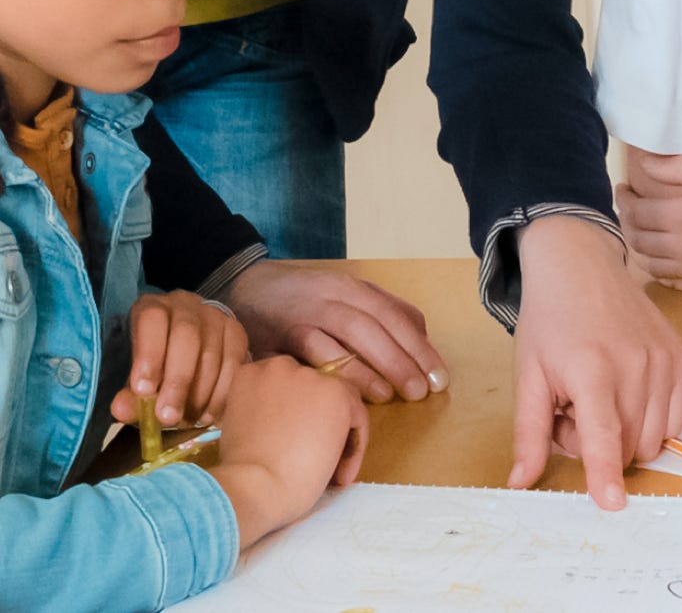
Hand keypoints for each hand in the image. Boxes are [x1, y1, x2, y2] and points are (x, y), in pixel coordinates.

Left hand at [111, 290, 247, 428]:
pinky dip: (220, 394)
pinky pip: (234, 364)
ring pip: (212, 353)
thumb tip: (121, 409)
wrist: (189, 357)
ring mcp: (216, 318)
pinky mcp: (237, 334)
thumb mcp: (138, 379)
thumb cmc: (157, 368)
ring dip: (200, 393)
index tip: (143, 390)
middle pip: (187, 336)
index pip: (152, 319)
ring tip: (187, 420)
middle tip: (168, 416)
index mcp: (152, 308)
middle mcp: (186, 306)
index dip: (149, 354)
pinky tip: (207, 415)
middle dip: (177, 380)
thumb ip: (129, 396)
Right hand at [208, 356, 368, 550]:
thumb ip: (265, 414)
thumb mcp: (243, 429)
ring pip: (340, 404)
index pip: (288, 389)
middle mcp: (278, 366)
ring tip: (332, 473)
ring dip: (340, 438)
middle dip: (320, 425)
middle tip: (317, 461)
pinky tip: (340, 477)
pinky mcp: (336, 393)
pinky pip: (358, 418)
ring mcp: (309, 376)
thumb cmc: (243, 473)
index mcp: (251, 373)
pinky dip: (354, 449)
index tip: (293, 451)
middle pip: (314, 392)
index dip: (297, 420)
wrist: (255, 487)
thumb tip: (293, 425)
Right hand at [221, 259, 448, 403]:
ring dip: (373, 366)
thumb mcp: (345, 296)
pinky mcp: (276, 337)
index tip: (440, 376)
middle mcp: (329, 296)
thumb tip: (423, 338)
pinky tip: (352, 393)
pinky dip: (335, 371)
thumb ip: (382, 312)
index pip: (393, 314)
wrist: (241, 288)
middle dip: (403, 358)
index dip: (419, 346)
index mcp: (350, 287)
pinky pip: (310, 352)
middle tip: (423, 391)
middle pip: (374, 323)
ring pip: (346, 334)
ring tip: (395, 395)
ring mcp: (302, 314)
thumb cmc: (303, 301)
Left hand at [507, 216, 681, 510]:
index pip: (602, 434)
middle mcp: (634, 364)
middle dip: (600, 446)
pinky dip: (652, 421)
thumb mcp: (529, 376)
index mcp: (590, 369)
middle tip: (574, 410)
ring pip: (653, 437)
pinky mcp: (681, 356)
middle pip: (627, 444)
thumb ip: (529, 434)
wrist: (580, 265)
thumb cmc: (550, 320)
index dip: (605, 474)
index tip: (612, 504)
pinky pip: (676, 417)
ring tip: (599, 397)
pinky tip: (626, 393)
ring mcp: (663, 359)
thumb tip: (521, 482)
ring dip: (626, 434)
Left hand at [617, 153, 681, 293]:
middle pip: (637, 239)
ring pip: (650, 264)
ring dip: (639, 246)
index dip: (623, 198)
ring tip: (643, 229)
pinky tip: (664, 256)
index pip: (636, 211)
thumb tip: (644, 163)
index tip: (624, 187)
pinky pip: (671, 283)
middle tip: (629, 207)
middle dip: (626, 221)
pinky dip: (658, 269)